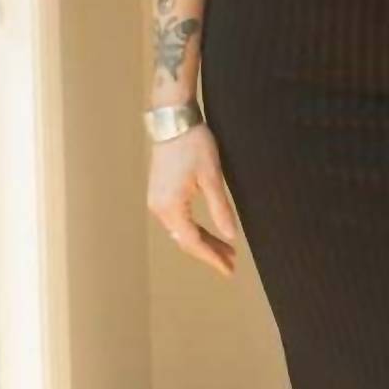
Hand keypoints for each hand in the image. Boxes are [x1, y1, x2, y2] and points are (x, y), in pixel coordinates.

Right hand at [146, 123, 238, 276]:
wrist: (174, 120)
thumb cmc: (194, 145)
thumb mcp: (212, 178)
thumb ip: (221, 209)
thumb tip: (230, 236)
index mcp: (171, 207)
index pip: (193, 242)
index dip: (212, 257)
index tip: (229, 269)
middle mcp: (159, 208)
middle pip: (185, 240)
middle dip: (209, 252)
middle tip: (232, 262)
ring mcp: (156, 200)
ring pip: (181, 231)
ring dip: (202, 240)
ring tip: (226, 249)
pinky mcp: (159, 192)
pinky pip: (176, 220)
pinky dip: (193, 228)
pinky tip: (208, 231)